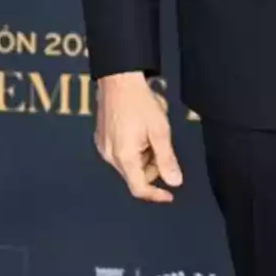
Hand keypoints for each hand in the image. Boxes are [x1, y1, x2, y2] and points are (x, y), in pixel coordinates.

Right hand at [94, 72, 183, 202]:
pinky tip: (138, 128)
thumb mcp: (160, 131)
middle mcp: (109, 156)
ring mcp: (103, 147)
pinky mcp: (101, 139)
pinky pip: (121, 153)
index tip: (170, 195)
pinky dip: (134, 148)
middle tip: (161, 144)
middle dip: (152, 166)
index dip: (156, 195)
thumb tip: (174, 182)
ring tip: (149, 131)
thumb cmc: (140, 102)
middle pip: (135, 175)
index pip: (139, 188)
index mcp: (124, 156)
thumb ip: (167, 159)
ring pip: (129, 164)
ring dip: (144, 155)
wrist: (118, 80)